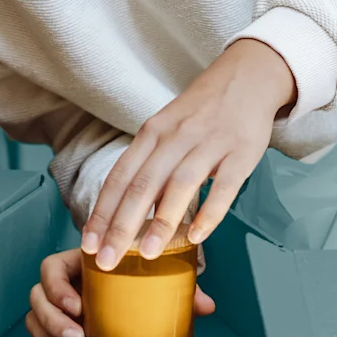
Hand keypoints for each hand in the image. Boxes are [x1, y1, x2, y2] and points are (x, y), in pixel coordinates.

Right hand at [26, 247, 215, 336]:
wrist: (136, 274)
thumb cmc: (141, 270)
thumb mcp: (158, 272)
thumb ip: (178, 285)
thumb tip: (206, 306)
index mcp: (81, 261)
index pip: (52, 267)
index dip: (57, 287)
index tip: (78, 306)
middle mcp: (65, 280)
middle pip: (38, 294)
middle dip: (53, 319)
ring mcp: (59, 302)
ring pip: (35, 315)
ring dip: (50, 336)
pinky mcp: (58, 322)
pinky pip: (40, 333)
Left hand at [81, 38, 292, 271]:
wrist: (247, 77)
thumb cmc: (201, 112)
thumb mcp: (166, 128)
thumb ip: (149, 166)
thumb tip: (128, 213)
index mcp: (152, 133)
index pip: (120, 177)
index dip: (103, 211)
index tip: (89, 243)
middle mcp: (176, 137)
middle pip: (143, 185)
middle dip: (122, 226)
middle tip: (108, 260)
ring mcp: (209, 144)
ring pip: (180, 186)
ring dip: (162, 222)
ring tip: (148, 254)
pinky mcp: (240, 152)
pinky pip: (224, 187)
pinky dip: (209, 212)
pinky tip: (196, 237)